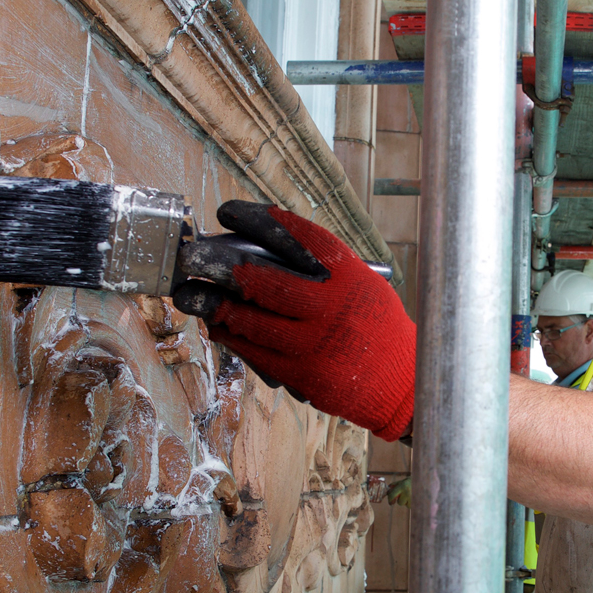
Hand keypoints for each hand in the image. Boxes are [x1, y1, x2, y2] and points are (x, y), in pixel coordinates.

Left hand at [172, 201, 414, 440]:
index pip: (300, 237)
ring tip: (190, 295)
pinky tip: (217, 325)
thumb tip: (262, 249)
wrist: (402, 380)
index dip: (259, 220)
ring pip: (252, 322)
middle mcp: (332, 308)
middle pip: (266, 281)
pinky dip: (232, 337)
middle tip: (191, 257)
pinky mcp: (304, 375)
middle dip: (222, 267)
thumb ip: (322, 270)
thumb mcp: (363, 284)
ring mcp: (316, 344)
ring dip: (215, 306)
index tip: (229, 212)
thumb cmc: (376, 325)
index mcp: (350, 275)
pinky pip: (257, 353)